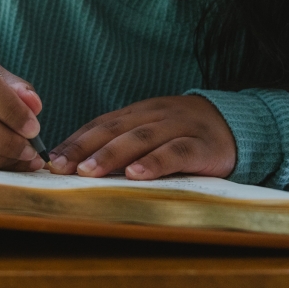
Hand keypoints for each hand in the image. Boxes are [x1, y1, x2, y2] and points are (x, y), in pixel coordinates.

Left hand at [48, 95, 235, 179]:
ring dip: (112, 154)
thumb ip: (123, 145)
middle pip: (114, 129)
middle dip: (84, 148)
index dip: (75, 141)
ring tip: (88, 171)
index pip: (100, 124)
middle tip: (60, 167)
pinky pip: (176, 153)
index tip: (51, 159)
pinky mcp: (203, 146)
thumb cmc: (184, 135)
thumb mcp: (152, 134)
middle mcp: (155, 115)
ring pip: (141, 138)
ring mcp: (179, 127)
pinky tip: (136, 175)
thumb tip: (80, 168)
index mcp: (138, 113)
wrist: (237, 124)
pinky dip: (155, 163)